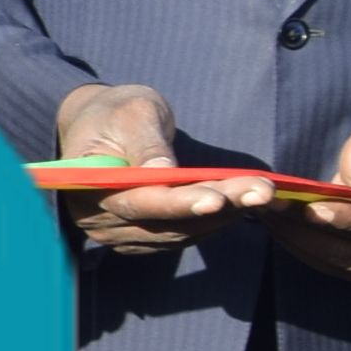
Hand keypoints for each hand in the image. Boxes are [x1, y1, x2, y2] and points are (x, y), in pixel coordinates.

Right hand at [48, 82, 271, 255]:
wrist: (104, 126)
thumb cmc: (117, 112)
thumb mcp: (132, 112)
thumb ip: (146, 142)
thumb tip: (162, 172)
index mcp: (86, 187)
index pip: (137, 202)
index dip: (178, 203)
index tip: (218, 198)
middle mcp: (99, 221)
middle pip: (165, 222)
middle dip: (218, 207)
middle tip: (263, 192)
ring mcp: (121, 234)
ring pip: (181, 232)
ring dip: (225, 215)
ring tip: (263, 193)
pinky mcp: (144, 238)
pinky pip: (184, 235)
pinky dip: (216, 221)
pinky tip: (245, 202)